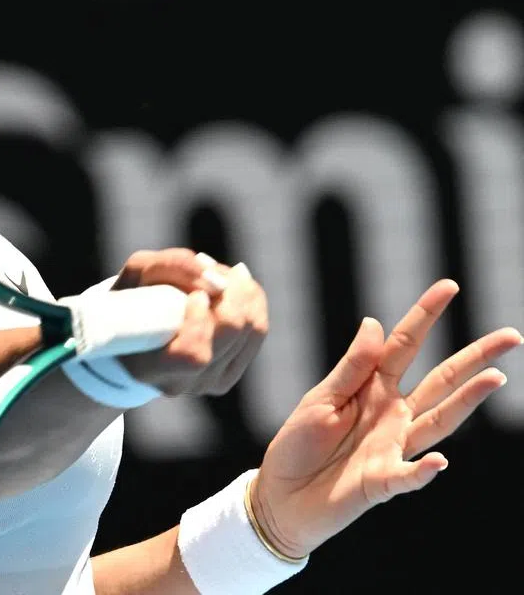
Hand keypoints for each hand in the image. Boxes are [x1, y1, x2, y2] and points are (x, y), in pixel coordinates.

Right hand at [112, 249, 269, 395]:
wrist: (133, 332)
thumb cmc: (132, 297)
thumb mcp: (138, 274)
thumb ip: (172, 267)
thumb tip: (217, 278)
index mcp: (146, 367)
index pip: (192, 354)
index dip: (201, 320)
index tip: (195, 295)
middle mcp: (179, 383)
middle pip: (231, 335)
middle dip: (232, 293)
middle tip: (214, 271)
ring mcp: (207, 384)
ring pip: (251, 329)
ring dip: (242, 291)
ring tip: (219, 276)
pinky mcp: (228, 375)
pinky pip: (257, 331)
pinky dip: (251, 301)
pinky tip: (233, 287)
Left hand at [250, 279, 521, 558]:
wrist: (281, 495)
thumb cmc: (299, 444)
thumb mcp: (319, 399)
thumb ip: (351, 367)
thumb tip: (375, 322)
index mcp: (372, 387)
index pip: (404, 345)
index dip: (425, 315)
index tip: (449, 285)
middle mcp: (392, 414)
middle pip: (441, 379)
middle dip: (474, 357)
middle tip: (510, 336)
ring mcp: (393, 447)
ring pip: (439, 420)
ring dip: (466, 401)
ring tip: (495, 379)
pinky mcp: (383, 482)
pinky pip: (408, 476)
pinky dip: (424, 471)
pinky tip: (440, 461)